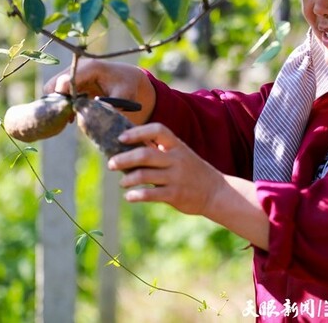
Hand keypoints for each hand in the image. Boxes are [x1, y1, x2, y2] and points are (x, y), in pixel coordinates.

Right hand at [43, 58, 155, 124]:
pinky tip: (72, 114)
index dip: (64, 99)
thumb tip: (94, 114)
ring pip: (51, 90)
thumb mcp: (125, 96)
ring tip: (72, 116)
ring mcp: (71, 72)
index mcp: (91, 67)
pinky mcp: (68, 80)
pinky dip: (60, 104)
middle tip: (70, 118)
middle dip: (59, 103)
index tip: (70, 114)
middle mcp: (77, 67)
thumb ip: (112, 104)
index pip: (66, 81)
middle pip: (53, 86)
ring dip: (59, 105)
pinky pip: (55, 93)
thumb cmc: (127, 86)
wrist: (127, 78)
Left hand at [108, 123, 224, 215]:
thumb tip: (130, 143)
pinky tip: (130, 197)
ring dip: (127, 179)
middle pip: (145, 154)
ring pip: (144, 175)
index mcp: (177, 146)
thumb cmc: (191, 171)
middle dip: (123, 159)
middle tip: (111, 163)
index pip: (157, 130)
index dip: (138, 132)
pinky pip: (150, 194)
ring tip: (122, 183)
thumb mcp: (180, 154)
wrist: (215, 191)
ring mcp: (176, 177)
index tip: (121, 138)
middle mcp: (176, 159)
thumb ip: (159, 148)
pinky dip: (136, 196)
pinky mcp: (175, 195)